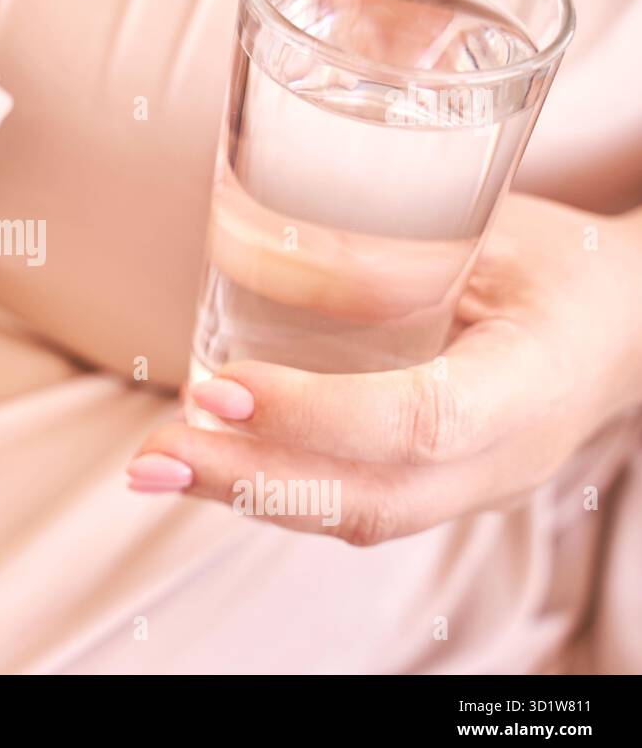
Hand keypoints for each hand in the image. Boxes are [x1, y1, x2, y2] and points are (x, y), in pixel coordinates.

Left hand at [128, 194, 641, 544]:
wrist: (620, 332)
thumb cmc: (558, 268)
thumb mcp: (496, 231)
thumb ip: (399, 245)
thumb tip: (269, 248)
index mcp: (530, 382)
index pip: (419, 421)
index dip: (316, 413)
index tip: (219, 384)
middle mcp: (501, 459)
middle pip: (368, 499)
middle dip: (247, 480)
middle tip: (152, 453)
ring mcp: (470, 488)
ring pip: (349, 516)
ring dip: (241, 493)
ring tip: (153, 466)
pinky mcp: (435, 490)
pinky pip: (347, 505)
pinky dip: (267, 488)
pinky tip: (201, 461)